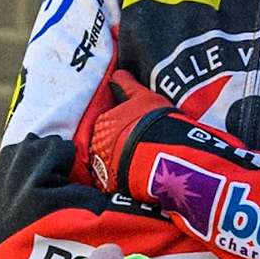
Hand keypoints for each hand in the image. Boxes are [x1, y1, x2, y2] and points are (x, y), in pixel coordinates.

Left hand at [87, 70, 171, 193]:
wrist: (161, 155)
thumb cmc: (152, 122)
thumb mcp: (143, 95)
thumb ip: (127, 84)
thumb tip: (116, 73)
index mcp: (103, 121)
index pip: (108, 120)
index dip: (122, 123)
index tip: (133, 126)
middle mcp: (98, 143)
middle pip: (106, 141)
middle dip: (118, 143)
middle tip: (138, 144)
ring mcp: (103, 165)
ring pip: (109, 161)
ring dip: (120, 161)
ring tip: (139, 161)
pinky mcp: (111, 184)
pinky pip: (114, 181)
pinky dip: (123, 178)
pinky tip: (137, 175)